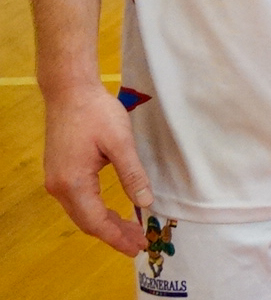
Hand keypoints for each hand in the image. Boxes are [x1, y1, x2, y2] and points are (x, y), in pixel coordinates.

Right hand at [42, 81, 152, 254]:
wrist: (69, 92)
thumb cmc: (95, 113)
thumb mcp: (120, 142)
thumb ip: (132, 174)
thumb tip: (145, 202)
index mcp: (73, 182)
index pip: (95, 221)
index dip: (117, 236)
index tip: (138, 246)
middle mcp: (59, 187)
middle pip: (87, 221)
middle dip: (113, 234)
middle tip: (138, 244)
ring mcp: (56, 180)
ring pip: (82, 213)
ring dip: (105, 224)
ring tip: (131, 232)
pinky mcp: (60, 172)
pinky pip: (78, 201)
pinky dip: (96, 211)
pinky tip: (113, 212)